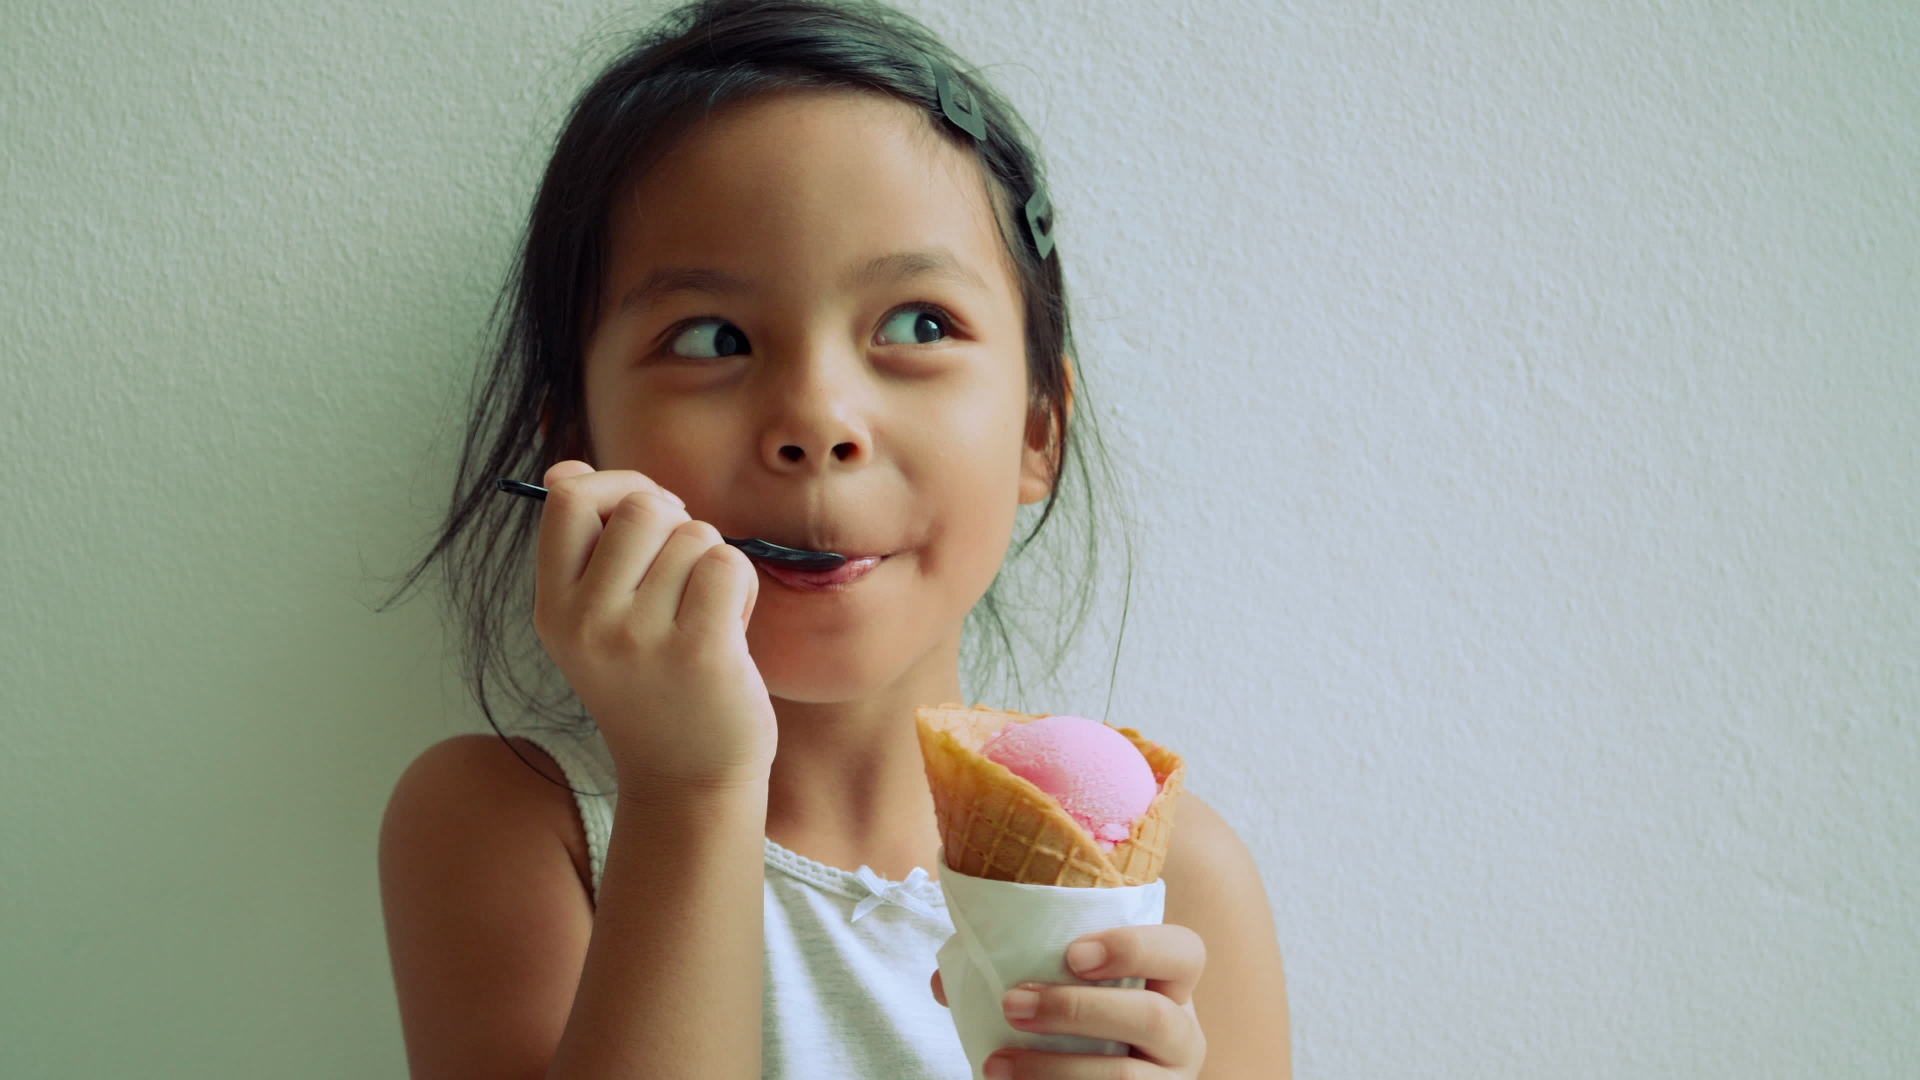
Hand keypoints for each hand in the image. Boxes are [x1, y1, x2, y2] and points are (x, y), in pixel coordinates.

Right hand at [531, 460, 774, 787]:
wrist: (687, 778)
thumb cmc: (653, 683)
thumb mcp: (597, 622)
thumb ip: (589, 549)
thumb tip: (567, 467)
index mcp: (554, 608)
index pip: (569, 499)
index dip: (617, 487)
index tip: (646, 520)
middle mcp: (588, 623)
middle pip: (643, 507)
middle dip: (679, 523)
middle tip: (685, 571)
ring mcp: (641, 639)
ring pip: (695, 535)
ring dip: (714, 563)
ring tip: (706, 613)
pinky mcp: (700, 652)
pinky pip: (729, 566)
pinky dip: (744, 585)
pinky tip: (733, 626)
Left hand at [930, 923, 1207, 1078]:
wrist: (1091, 1077)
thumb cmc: (1078, 1027)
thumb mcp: (1067, 994)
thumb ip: (1018, 972)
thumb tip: (943, 981)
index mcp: (1170, 987)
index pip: (1184, 952)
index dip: (1136, 947)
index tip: (1072, 954)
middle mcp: (1182, 1037)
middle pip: (1154, 1018)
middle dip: (1077, 1010)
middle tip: (1011, 1004)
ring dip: (1054, 1070)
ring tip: (994, 1063)